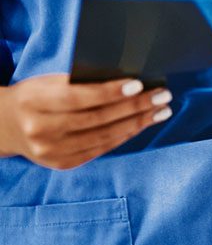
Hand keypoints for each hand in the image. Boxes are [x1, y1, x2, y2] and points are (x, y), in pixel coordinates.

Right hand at [0, 75, 171, 169]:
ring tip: (161, 111)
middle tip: (163, 96)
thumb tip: (125, 81)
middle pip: (97, 119)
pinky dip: (124, 136)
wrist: (4, 125)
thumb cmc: (34, 96)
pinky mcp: (62, 163)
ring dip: (138, 123)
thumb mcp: (47, 83)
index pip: (79, 98)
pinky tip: (141, 124)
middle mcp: (41, 130)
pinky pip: (101, 149)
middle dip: (135, 107)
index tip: (139, 84)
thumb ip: (78, 83)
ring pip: (104, 137)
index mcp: (34, 103)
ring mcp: (51, 151)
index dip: (110, 92)